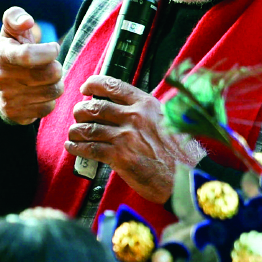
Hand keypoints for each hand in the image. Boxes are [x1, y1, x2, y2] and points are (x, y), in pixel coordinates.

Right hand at [0, 6, 63, 125]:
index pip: (28, 55)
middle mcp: (2, 79)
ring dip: (55, 83)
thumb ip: (15, 17)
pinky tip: (39, 93)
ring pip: (54, 91)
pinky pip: (48, 108)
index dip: (49, 52)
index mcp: (2, 55)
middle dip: (56, 67)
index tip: (53, 48)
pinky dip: (48, 100)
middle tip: (50, 65)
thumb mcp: (10, 32)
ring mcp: (9, 99)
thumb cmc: (11, 53)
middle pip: (51, 74)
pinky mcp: (16, 115)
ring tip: (46, 79)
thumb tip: (27, 22)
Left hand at [65, 76, 205, 204]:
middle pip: (95, 107)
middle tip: (78, 116)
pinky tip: (72, 147)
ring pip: (88, 128)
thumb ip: (145, 113)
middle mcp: (135, 116)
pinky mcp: (120, 157)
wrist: (188, 176)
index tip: (85, 88)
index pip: (113, 85)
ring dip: (76, 131)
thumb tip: (123, 110)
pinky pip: (90, 149)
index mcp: (147, 104)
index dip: (93, 84)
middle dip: (80, 111)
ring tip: (74, 134)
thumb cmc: (180, 152)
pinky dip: (76, 147)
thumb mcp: (168, 120)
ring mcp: (126, 136)